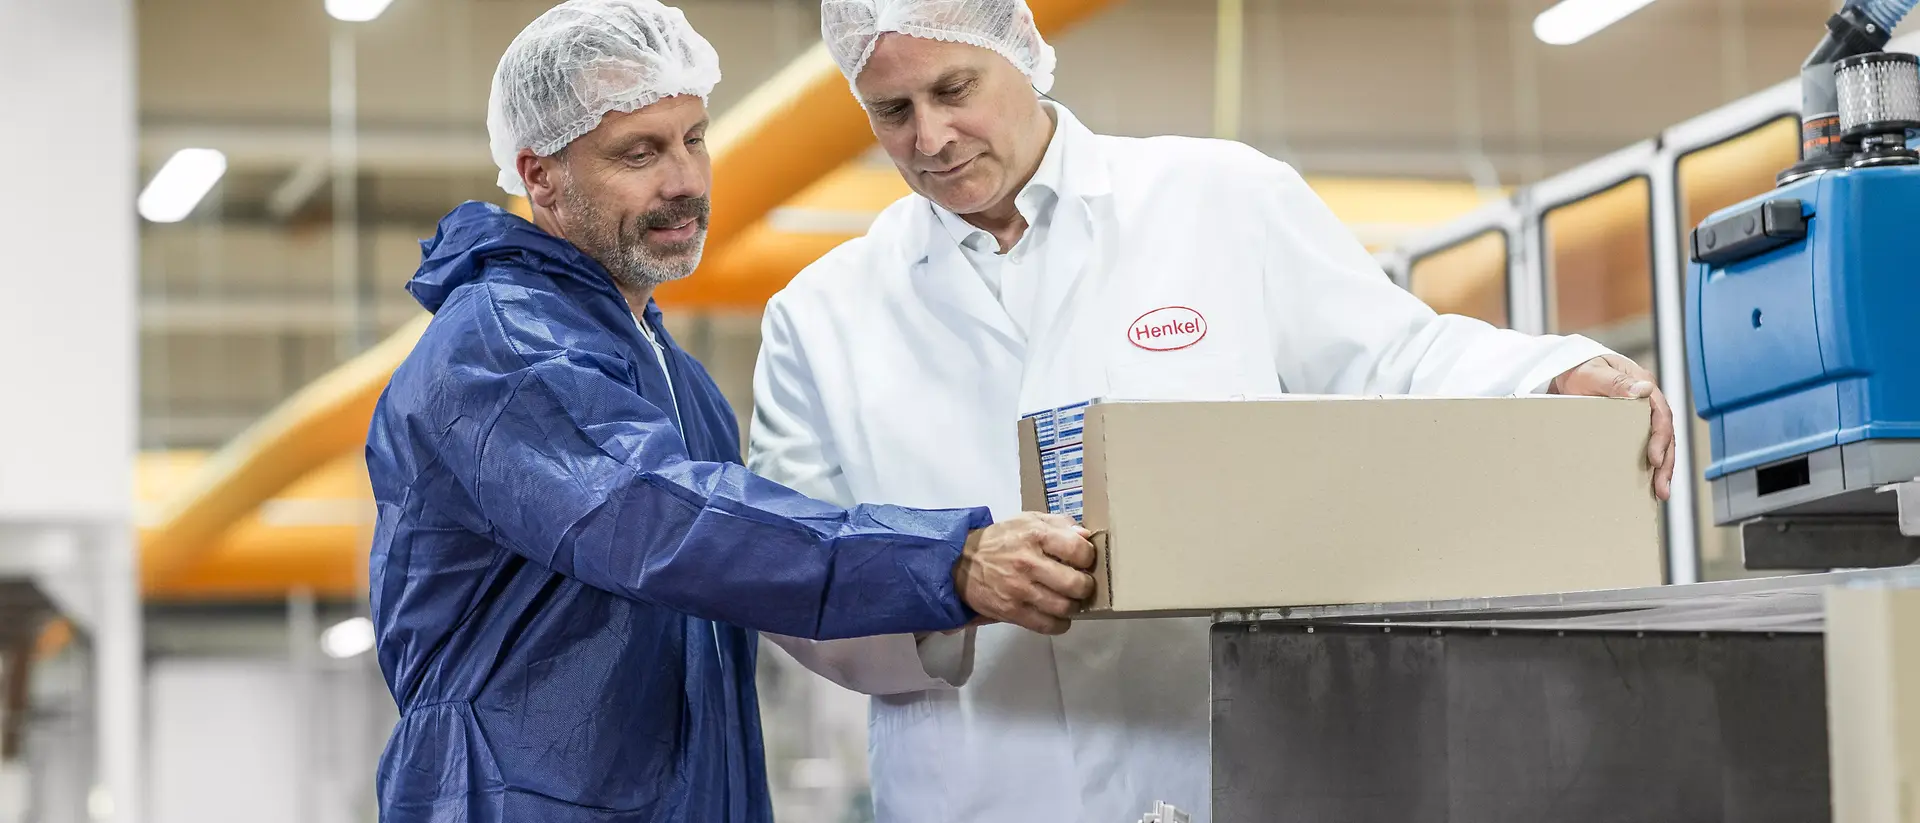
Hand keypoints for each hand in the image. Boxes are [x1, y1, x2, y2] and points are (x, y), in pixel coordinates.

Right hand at [952, 513, 1096, 635]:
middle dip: (1085, 586)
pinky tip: (1058, 616)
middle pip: (1075, 584)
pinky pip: (1047, 625)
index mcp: (1034, 536)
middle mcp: (1028, 563)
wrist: (961, 562)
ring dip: (1074, 606)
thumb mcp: (1028, 520)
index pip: (1077, 550)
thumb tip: (1086, 536)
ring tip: (1070, 600)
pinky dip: (1060, 624)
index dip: (1088, 557)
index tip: (1084, 560)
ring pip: (1064, 607)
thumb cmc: (1002, 539)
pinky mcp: (1011, 612)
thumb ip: (1059, 524)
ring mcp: (1019, 590)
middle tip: (1081, 584)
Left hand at [1549, 354, 1676, 500]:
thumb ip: (1616, 381)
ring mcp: (1640, 414)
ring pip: (1660, 443)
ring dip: (1662, 468)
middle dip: (1667, 461)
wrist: (1567, 371)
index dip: (1661, 438)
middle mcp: (1647, 401)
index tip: (1655, 459)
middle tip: (1662, 486)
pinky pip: (1645, 446)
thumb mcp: (1594, 374)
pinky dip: (1650, 465)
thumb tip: (1645, 389)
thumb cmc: (1580, 369)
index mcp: (1643, 385)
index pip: (1661, 414)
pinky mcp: (1631, 426)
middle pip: (1665, 433)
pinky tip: (1649, 483)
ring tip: (1661, 492)